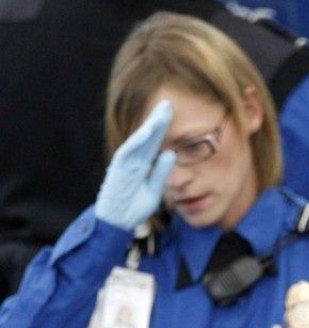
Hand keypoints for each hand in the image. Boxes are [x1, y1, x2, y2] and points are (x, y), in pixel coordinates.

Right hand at [95, 100, 175, 231]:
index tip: (171, 114)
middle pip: (147, 137)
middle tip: (167, 104)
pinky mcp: (117, 169)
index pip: (154, 143)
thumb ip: (161, 173)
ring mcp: (125, 163)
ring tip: (160, 113)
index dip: (162, 129)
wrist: (117, 223)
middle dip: (156, 121)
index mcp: (142, 165)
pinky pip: (127, 151)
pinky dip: (137, 141)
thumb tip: (172, 153)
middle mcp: (133, 160)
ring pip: (138, 141)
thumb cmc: (133, 209)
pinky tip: (147, 131)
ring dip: (148, 126)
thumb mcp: (154, 191)